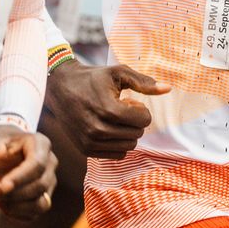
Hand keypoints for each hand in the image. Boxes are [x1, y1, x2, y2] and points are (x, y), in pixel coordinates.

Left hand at [0, 124, 56, 220]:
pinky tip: (2, 206)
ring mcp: (50, 183)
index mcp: (41, 145)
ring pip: (41, 204)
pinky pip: (35, 213)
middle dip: (14, 194)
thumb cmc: (3, 145)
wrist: (9, 152)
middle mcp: (51, 164)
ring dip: (16, 207)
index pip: (37, 164)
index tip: (2, 185)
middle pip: (40, 185)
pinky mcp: (44, 198)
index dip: (20, 177)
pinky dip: (17, 214)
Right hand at [46, 61, 167, 157]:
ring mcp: (90, 142)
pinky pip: (116, 154)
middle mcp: (98, 129)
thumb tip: (168, 88)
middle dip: (135, 121)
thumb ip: (143, 82)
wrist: (60, 88)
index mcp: (108, 109)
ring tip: (115, 118)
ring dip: (128, 132)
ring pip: (128, 146)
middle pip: (137, 134)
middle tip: (122, 108)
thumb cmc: (93, 78)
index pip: (143, 120)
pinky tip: (108, 128)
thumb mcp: (118, 73)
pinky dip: (118, 143)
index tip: (130, 101)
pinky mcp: (85, 150)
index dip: (142, 110)